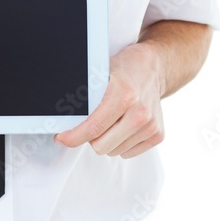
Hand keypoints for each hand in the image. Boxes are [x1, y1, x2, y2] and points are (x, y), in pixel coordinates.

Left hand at [54, 41, 163, 158]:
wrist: (154, 68)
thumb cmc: (125, 69)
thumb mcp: (100, 73)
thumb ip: (84, 95)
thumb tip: (61, 115)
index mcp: (124, 95)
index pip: (92, 128)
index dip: (72, 137)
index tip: (62, 138)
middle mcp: (140, 113)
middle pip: (101, 146)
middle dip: (90, 138)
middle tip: (90, 124)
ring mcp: (150, 125)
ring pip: (114, 151)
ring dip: (106, 140)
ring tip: (111, 120)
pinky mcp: (158, 135)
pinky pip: (128, 153)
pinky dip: (120, 143)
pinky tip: (122, 125)